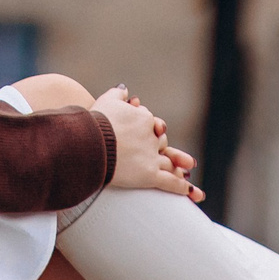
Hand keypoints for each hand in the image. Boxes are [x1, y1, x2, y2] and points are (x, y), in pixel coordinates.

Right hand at [94, 85, 202, 202]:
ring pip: (169, 163)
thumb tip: (125, 89)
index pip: (152, 123)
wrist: (88, 141)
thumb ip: (118, 94)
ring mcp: (151, 157)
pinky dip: (180, 187)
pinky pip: (169, 182)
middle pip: (162, 143)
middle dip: (164, 147)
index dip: (151, 127)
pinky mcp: (149, 175)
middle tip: (166, 149)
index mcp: (143, 119)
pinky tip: (190, 190)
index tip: (151, 130)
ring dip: (179, 167)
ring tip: (187, 171)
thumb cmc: (94, 122)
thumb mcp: (107, 101)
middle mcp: (151, 138)